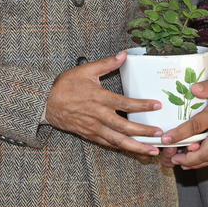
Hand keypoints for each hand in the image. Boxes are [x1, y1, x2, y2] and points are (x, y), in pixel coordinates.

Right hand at [45, 51, 162, 156]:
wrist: (46, 103)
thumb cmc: (66, 85)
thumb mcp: (86, 70)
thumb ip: (107, 63)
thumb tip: (124, 55)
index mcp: (100, 98)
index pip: (126, 104)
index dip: (143, 106)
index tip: (157, 105)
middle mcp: (99, 116)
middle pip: (126, 128)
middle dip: (145, 132)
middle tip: (161, 135)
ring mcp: (94, 128)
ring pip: (118, 141)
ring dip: (136, 147)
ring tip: (152, 151)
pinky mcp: (90, 135)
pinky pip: (108, 144)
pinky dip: (122, 148)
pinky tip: (133, 150)